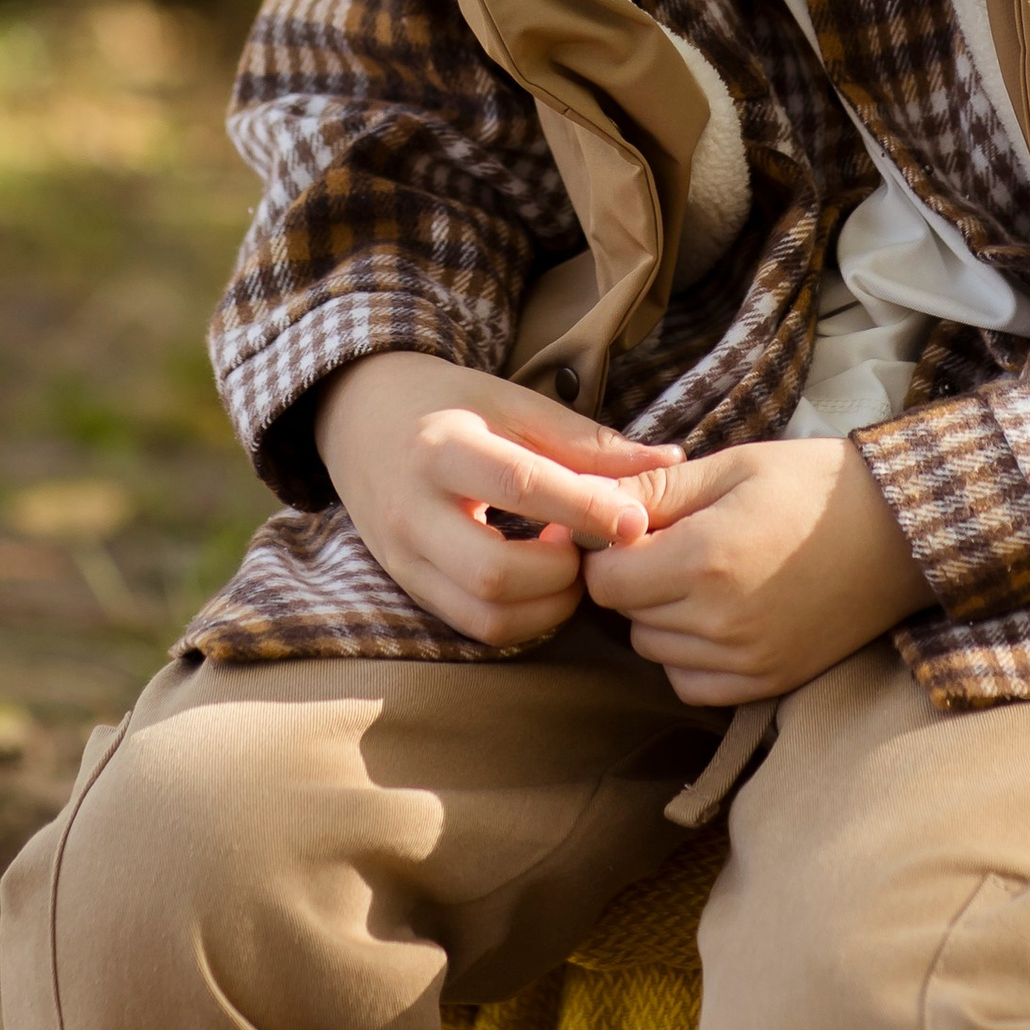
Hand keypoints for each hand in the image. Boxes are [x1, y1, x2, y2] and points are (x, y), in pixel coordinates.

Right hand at [316, 351, 681, 649]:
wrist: (358, 417)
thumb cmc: (448, 404)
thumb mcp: (513, 403)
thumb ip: (587, 442)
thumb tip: (670, 462)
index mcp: (442, 446)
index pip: (521, 485)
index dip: (585, 508)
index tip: (635, 521)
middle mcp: (413, 509)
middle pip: (496, 572)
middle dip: (562, 573)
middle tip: (588, 545)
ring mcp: (404, 556)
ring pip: (485, 616)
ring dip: (547, 606)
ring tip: (566, 563)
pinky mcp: (407, 586)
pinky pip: (473, 626)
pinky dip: (522, 618)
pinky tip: (539, 581)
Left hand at [580, 436, 930, 703]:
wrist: (900, 532)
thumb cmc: (813, 486)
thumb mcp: (732, 465)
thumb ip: (655, 489)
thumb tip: (590, 499)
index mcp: (704, 558)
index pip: (605, 581)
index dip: (608, 551)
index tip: (634, 528)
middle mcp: (719, 621)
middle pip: (627, 618)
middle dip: (635, 581)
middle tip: (673, 545)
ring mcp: (746, 660)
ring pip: (655, 652)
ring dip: (661, 619)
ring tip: (704, 576)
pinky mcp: (769, 684)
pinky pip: (693, 686)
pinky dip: (689, 658)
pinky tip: (717, 617)